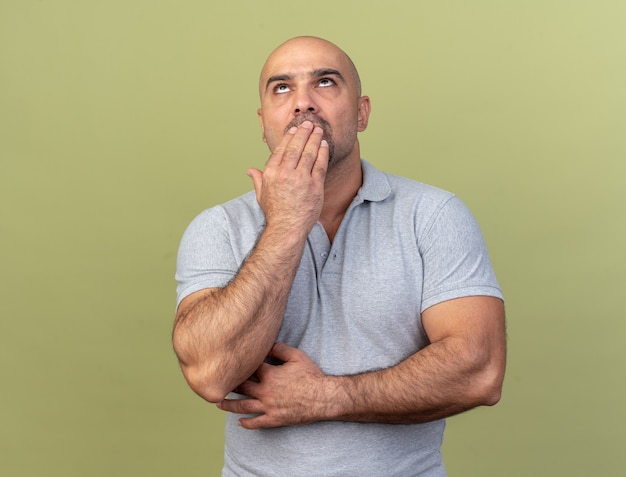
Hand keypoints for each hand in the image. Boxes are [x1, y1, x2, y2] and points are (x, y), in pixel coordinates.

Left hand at [216, 342, 334, 428]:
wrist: (323, 398)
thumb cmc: (311, 376)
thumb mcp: (297, 356)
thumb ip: (280, 349)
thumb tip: (267, 343)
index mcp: (270, 374)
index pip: (248, 369)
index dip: (238, 366)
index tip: (229, 363)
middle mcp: (265, 391)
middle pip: (240, 388)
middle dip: (228, 385)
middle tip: (217, 383)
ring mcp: (268, 407)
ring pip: (243, 407)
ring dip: (229, 406)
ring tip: (219, 404)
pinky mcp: (274, 419)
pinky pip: (256, 423)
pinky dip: (246, 424)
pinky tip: (239, 422)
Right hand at [247, 121, 328, 236]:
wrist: (287, 228)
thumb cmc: (275, 213)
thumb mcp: (261, 195)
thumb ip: (258, 180)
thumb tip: (250, 171)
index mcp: (271, 173)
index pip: (281, 149)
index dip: (289, 137)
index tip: (294, 129)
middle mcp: (285, 174)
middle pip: (296, 147)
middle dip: (303, 133)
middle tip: (309, 123)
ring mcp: (301, 179)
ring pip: (309, 153)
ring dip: (314, 139)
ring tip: (319, 130)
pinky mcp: (315, 186)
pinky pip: (320, 165)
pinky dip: (322, 152)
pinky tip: (324, 145)